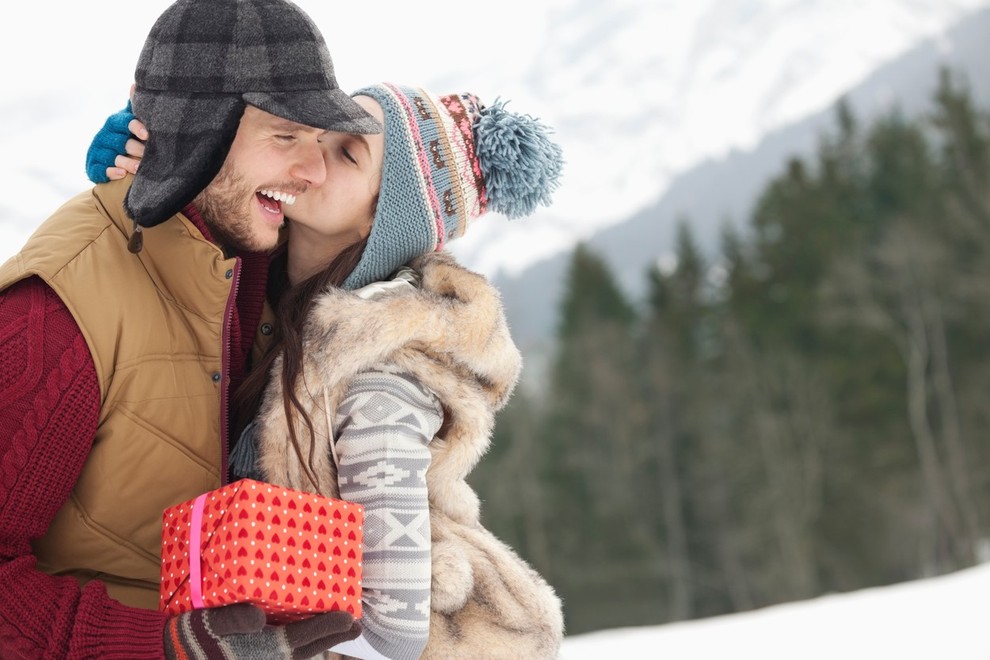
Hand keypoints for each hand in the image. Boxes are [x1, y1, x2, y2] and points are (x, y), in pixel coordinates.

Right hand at [84, 101, 147, 183]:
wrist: (115, 157)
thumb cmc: (130, 135)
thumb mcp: (133, 121)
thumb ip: (135, 108)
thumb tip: (135, 85)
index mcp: (116, 122)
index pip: (125, 122)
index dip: (135, 127)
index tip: (147, 135)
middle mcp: (105, 135)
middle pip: (120, 141)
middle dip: (135, 148)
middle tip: (148, 155)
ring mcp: (98, 150)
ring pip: (112, 156)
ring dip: (126, 162)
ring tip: (139, 168)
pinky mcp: (93, 165)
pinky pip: (100, 169)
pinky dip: (110, 172)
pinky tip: (121, 174)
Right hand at [163, 602, 360, 659]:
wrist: (169, 654)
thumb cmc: (191, 638)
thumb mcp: (209, 623)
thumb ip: (233, 619)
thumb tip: (259, 618)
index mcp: (263, 649)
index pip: (303, 639)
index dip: (328, 628)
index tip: (351, 619)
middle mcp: (268, 656)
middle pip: (310, 647)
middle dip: (334, 635)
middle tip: (357, 625)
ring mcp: (264, 656)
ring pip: (301, 649)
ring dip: (322, 638)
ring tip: (343, 625)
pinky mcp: (257, 651)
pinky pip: (286, 647)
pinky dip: (303, 638)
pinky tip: (309, 627)